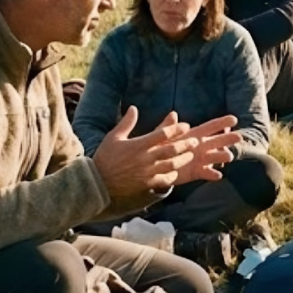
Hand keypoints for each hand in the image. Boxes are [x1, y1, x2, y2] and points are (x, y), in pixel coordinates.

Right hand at [91, 108, 231, 197]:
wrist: (97, 181)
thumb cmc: (105, 157)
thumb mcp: (114, 136)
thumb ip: (126, 122)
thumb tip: (134, 108)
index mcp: (138, 145)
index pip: (162, 134)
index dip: (176, 129)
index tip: (185, 126)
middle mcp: (145, 158)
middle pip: (171, 150)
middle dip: (185, 145)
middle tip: (195, 141)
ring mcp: (147, 172)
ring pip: (171, 165)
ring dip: (183, 160)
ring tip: (190, 155)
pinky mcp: (146, 184)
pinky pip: (164, 180)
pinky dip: (172, 176)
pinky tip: (176, 172)